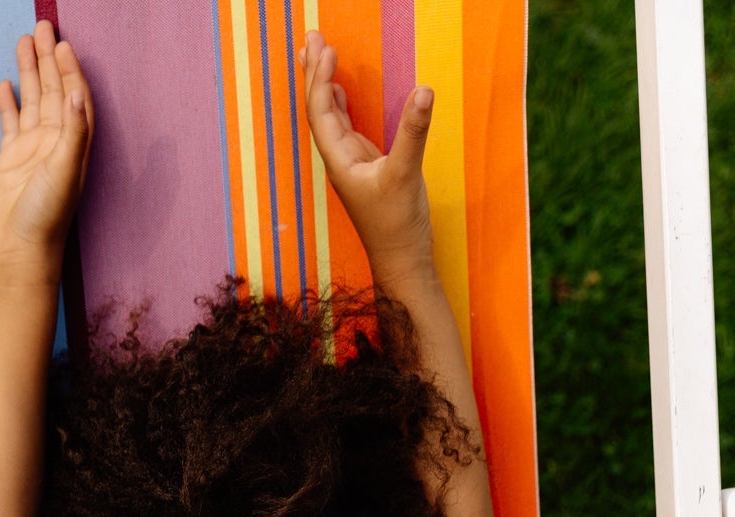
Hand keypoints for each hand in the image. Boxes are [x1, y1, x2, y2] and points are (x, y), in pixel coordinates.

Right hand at [0, 21, 93, 281]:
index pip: (75, 99)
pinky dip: (9, 103)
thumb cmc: (46, 219)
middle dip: (49, 60)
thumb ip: (72, 133)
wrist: (20, 254)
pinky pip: (11, 123)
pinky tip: (6, 84)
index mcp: (73, 146)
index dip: (70, 70)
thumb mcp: (63, 173)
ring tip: (23, 42)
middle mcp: (55, 145)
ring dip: (30, 73)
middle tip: (41, 26)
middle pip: (54, 92)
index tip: (62, 43)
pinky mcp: (11, 161)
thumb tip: (77, 93)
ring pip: (32, 102)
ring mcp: (32, 151)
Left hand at [299, 30, 433, 282]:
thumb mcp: (406, 175)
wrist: (402, 262)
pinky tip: (338, 92)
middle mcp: (340, 160)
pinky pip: (346, 128)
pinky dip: (339, 104)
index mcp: (340, 161)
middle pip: (319, 109)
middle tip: (310, 37)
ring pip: (330, 117)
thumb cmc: (397, 227)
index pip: (322, 112)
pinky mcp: (367, 167)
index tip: (326, 49)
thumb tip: (424, 91)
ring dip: (324, 85)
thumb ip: (413, 133)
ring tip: (318, 55)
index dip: (320, 79)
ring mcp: (352, 163)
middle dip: (315, 73)